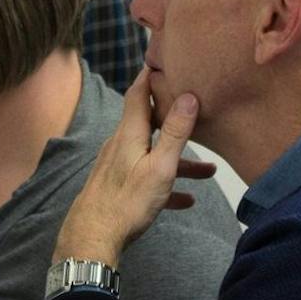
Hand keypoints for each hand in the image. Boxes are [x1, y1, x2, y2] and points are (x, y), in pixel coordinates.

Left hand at [53, 70, 216, 264]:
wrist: (92, 239)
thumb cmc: (127, 203)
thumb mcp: (160, 167)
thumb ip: (174, 132)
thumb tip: (188, 96)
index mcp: (129, 134)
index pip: (139, 93)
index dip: (151, 75)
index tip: (164, 61)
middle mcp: (121, 145)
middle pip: (149, 123)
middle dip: (173, 117)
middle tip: (193, 107)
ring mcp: (118, 166)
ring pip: (153, 154)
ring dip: (179, 159)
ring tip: (208, 171)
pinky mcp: (118, 187)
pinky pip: (147, 178)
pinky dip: (167, 183)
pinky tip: (186, 200)